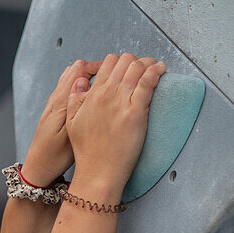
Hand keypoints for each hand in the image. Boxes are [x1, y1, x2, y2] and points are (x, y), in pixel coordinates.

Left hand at [21, 60, 104, 187]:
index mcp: (61, 101)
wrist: (39, 166)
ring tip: (102, 85)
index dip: (98, 67)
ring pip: (72, 77)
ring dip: (87, 76)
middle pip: (76, 69)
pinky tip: (89, 97)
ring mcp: (54, 103)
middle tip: (110, 77)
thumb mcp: (70, 134)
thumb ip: (79, 108)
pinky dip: (80, 85)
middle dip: (94, 68)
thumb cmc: (55, 155)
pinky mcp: (55, 110)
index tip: (113, 73)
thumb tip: (92, 86)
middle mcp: (56, 98)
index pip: (80, 70)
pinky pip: (69, 88)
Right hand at [66, 53, 165, 189]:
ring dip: (149, 63)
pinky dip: (156, 72)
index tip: (128, 68)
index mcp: (93, 94)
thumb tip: (81, 82)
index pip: (109, 62)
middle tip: (143, 68)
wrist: (98, 172)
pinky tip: (161, 70)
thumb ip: (75, 100)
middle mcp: (107, 94)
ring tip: (155, 67)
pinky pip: (148, 83)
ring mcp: (122, 102)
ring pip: (138, 68)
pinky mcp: (135, 113)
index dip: (121, 61)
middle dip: (136, 60)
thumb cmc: (87, 152)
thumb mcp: (72, 123)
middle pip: (125, 61)